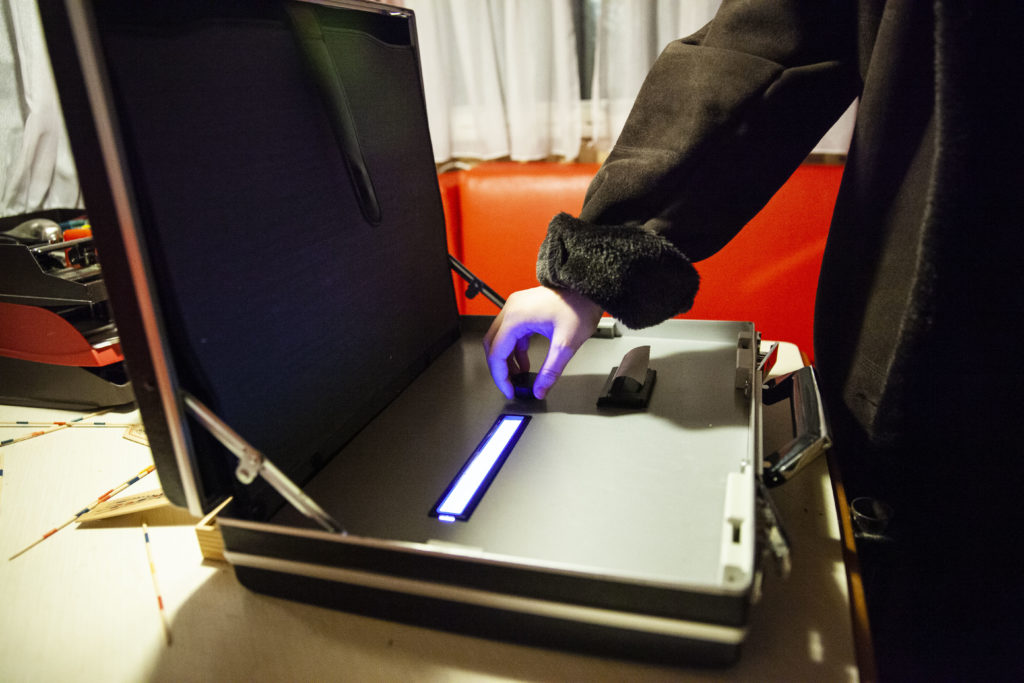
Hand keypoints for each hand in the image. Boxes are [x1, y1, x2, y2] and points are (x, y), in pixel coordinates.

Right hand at [483, 286, 602, 399]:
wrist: (588, 289)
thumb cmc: (579, 306)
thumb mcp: (565, 344)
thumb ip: (550, 370)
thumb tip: (540, 390)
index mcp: (515, 318)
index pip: (496, 353)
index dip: (501, 376)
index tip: (509, 390)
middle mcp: (511, 310)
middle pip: (493, 345)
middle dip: (500, 368)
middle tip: (510, 385)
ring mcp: (516, 308)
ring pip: (501, 339)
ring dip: (507, 359)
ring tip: (519, 377)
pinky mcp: (523, 309)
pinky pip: (512, 333)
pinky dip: (515, 349)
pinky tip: (524, 362)